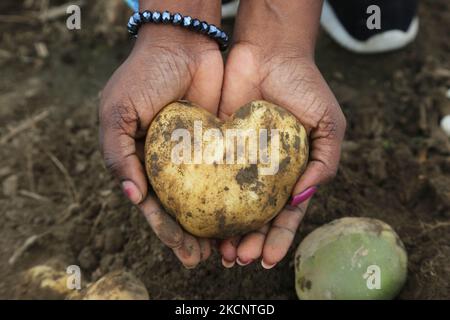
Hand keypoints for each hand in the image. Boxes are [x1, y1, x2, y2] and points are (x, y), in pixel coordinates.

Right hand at [99, 18, 222, 267]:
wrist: (182, 43)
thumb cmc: (143, 75)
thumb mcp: (117, 113)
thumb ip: (119, 154)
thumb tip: (133, 197)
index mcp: (142, 162)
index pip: (155, 206)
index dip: (169, 232)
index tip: (186, 252)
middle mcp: (170, 164)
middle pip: (183, 209)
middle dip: (194, 236)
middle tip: (209, 258)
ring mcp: (196, 155)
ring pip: (207, 198)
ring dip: (215, 223)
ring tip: (229, 247)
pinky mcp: (220, 143)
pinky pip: (227, 174)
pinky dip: (232, 196)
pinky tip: (244, 215)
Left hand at [218, 0, 345, 267]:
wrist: (269, 52)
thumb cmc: (305, 86)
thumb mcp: (329, 124)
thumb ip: (324, 162)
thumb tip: (301, 197)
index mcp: (292, 173)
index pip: (285, 215)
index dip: (278, 239)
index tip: (266, 259)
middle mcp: (264, 173)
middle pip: (255, 217)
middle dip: (249, 241)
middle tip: (238, 259)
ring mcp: (238, 161)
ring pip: (230, 205)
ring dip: (226, 230)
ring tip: (220, 251)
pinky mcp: (216, 146)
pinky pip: (208, 177)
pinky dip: (205, 201)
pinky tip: (199, 220)